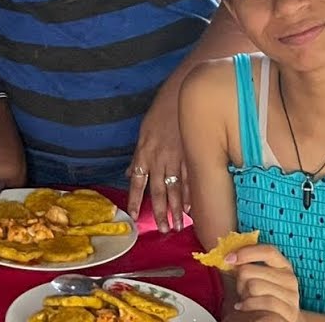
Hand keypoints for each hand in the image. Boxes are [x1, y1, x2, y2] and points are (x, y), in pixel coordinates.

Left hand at [126, 79, 189, 231]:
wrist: (183, 94)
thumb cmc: (162, 112)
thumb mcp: (144, 132)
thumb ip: (139, 156)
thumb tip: (132, 172)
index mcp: (145, 152)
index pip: (137, 181)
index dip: (135, 200)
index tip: (134, 216)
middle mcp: (159, 158)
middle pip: (158, 191)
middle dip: (160, 212)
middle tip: (164, 230)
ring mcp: (177, 157)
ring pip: (175, 189)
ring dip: (176, 209)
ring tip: (179, 225)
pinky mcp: (192, 154)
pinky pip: (191, 178)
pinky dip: (191, 193)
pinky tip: (192, 207)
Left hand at [228, 244, 301, 321]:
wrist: (280, 318)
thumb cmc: (264, 295)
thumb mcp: (257, 277)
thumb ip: (246, 265)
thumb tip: (228, 257)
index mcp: (283, 266)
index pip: (268, 251)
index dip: (246, 252)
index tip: (228, 259)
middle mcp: (289, 279)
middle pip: (250, 271)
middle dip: (239, 280)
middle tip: (241, 288)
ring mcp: (290, 296)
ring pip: (254, 286)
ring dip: (243, 293)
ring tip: (246, 298)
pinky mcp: (288, 311)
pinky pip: (262, 302)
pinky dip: (247, 304)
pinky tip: (243, 306)